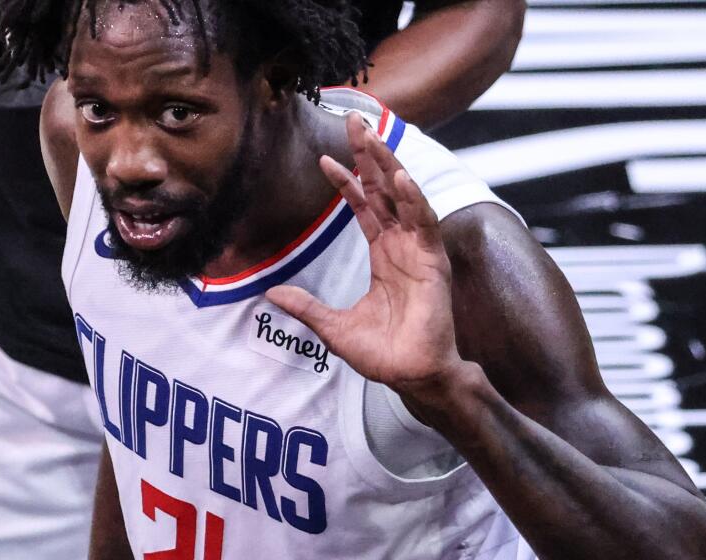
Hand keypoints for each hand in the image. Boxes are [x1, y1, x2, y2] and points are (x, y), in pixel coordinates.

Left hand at [267, 113, 462, 394]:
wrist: (411, 377)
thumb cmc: (382, 354)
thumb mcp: (334, 327)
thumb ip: (306, 306)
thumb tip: (271, 293)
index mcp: (383, 255)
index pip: (365, 207)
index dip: (346, 181)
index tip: (324, 157)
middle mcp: (402, 246)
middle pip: (385, 190)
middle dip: (370, 155)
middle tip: (355, 120)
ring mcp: (419, 251)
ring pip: (404, 197)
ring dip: (389, 166)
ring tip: (372, 137)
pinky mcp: (434, 263)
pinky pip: (425, 225)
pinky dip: (415, 200)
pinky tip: (401, 178)